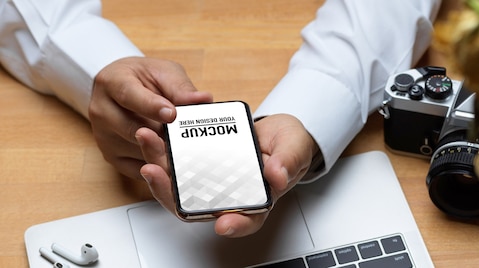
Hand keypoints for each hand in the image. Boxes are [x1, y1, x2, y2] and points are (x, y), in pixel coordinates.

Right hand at [88, 57, 212, 179]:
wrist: (123, 88)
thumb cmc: (145, 79)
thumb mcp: (164, 73)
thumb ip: (181, 87)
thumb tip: (202, 99)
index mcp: (111, 82)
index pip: (129, 96)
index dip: (151, 107)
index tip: (172, 115)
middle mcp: (101, 111)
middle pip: (133, 130)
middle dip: (163, 135)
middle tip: (189, 139)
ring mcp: (103, 136)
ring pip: (138, 151)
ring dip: (164, 153)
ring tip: (187, 149)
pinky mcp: (111, 156)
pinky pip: (137, 169)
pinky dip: (158, 167)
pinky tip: (175, 161)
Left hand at [136, 113, 318, 236]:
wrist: (277, 132)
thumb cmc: (287, 145)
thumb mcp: (294, 148)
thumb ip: (288, 162)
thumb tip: (277, 176)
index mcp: (256, 199)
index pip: (246, 220)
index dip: (235, 225)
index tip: (224, 223)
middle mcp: (228, 195)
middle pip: (197, 206)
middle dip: (171, 190)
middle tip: (155, 170)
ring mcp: (211, 181)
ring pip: (179, 185)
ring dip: (159, 167)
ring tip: (148, 141)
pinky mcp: (199, 162)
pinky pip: (177, 164)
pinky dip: (162, 151)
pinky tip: (154, 135)